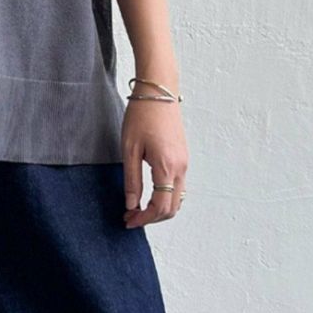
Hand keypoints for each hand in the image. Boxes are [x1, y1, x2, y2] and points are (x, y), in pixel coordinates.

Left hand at [122, 99, 187, 228]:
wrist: (159, 91)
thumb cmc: (141, 116)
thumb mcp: (129, 150)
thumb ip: (132, 180)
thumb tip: (131, 205)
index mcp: (167, 166)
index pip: (160, 206)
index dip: (143, 219)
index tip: (127, 221)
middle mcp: (181, 168)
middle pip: (172, 208)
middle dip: (151, 218)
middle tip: (130, 218)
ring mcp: (185, 163)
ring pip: (177, 199)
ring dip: (159, 209)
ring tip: (137, 208)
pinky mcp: (183, 158)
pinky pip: (178, 187)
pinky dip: (165, 197)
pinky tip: (148, 195)